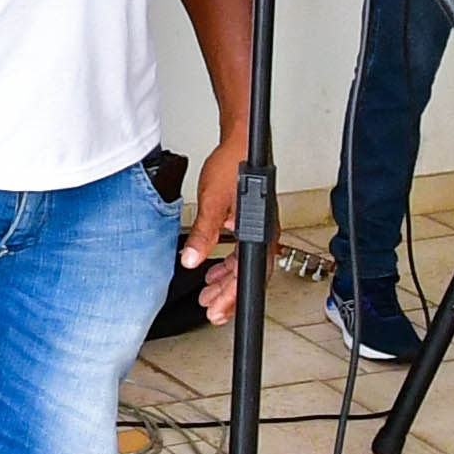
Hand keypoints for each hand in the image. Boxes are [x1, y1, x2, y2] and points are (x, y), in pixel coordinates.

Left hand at [177, 136, 247, 324]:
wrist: (242, 142)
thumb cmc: (233, 166)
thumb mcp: (212, 202)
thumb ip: (203, 234)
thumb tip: (190, 259)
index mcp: (257, 230)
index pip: (246, 274)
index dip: (231, 296)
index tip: (216, 312)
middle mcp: (263, 232)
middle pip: (249, 275)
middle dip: (228, 296)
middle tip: (211, 312)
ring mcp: (259, 228)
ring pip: (245, 265)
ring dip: (227, 282)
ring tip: (208, 294)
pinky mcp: (252, 222)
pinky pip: (243, 252)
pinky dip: (228, 265)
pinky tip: (213, 270)